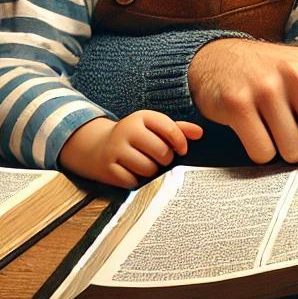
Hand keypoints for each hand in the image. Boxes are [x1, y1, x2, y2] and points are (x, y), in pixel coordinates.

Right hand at [58, 111, 204, 187]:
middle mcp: (126, 130)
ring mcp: (115, 149)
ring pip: (148, 169)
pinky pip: (133, 181)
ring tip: (144, 163)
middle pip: (161, 152)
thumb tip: (200, 133)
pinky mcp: (108, 168)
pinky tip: (131, 171)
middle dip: (165, 159)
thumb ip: (177, 129)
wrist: (97, 146)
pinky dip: (136, 180)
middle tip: (160, 157)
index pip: (170, 129)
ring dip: (151, 170)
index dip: (181, 142)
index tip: (182, 150)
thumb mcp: (153, 128)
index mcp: (141, 117)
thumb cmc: (134, 137)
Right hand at [189, 39, 297, 168]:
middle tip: (297, 127)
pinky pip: (262, 153)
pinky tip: (253, 127)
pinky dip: (260, 151)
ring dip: (284, 150)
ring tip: (273, 123)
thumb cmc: (278, 78)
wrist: (219, 58)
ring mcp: (269, 86)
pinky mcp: (239, 103)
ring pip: (293, 154)